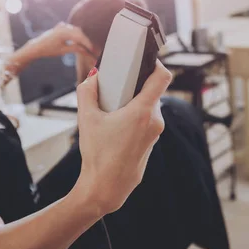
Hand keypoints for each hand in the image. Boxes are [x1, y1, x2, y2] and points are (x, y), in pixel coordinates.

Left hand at [27, 22, 94, 58]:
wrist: (36, 46)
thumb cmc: (48, 50)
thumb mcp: (63, 50)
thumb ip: (75, 48)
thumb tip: (85, 50)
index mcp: (64, 32)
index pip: (79, 37)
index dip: (87, 44)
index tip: (92, 50)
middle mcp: (64, 27)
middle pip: (79, 32)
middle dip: (85, 40)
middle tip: (91, 48)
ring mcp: (62, 26)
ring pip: (76, 30)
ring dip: (81, 37)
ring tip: (85, 46)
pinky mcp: (60, 27)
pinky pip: (71, 29)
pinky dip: (76, 34)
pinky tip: (78, 40)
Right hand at [73, 60, 172, 215]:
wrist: (106, 188)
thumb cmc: (97, 155)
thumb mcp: (86, 119)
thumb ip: (87, 92)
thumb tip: (93, 78)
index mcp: (143, 111)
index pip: (162, 77)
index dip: (156, 64)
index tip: (144, 60)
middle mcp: (155, 121)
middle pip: (152, 92)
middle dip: (135, 86)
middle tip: (116, 86)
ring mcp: (155, 134)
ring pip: (148, 108)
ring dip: (133, 103)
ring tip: (112, 109)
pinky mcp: (151, 144)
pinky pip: (146, 122)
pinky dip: (134, 118)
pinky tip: (116, 126)